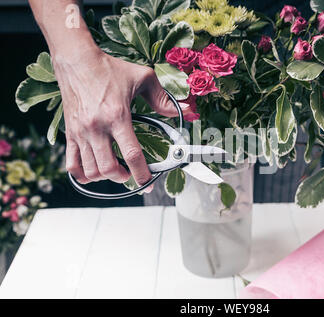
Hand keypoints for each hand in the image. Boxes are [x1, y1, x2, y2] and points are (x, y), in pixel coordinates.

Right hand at [54, 48, 177, 189]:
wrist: (77, 60)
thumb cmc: (109, 69)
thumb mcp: (142, 78)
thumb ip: (163, 98)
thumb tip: (185, 110)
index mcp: (117, 116)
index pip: (132, 154)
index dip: (142, 173)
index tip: (148, 182)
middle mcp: (97, 127)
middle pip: (109, 169)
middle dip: (124, 178)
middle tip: (131, 174)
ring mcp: (81, 132)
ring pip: (91, 171)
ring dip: (106, 177)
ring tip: (116, 171)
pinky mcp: (70, 133)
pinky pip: (71, 165)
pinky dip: (83, 175)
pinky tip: (94, 171)